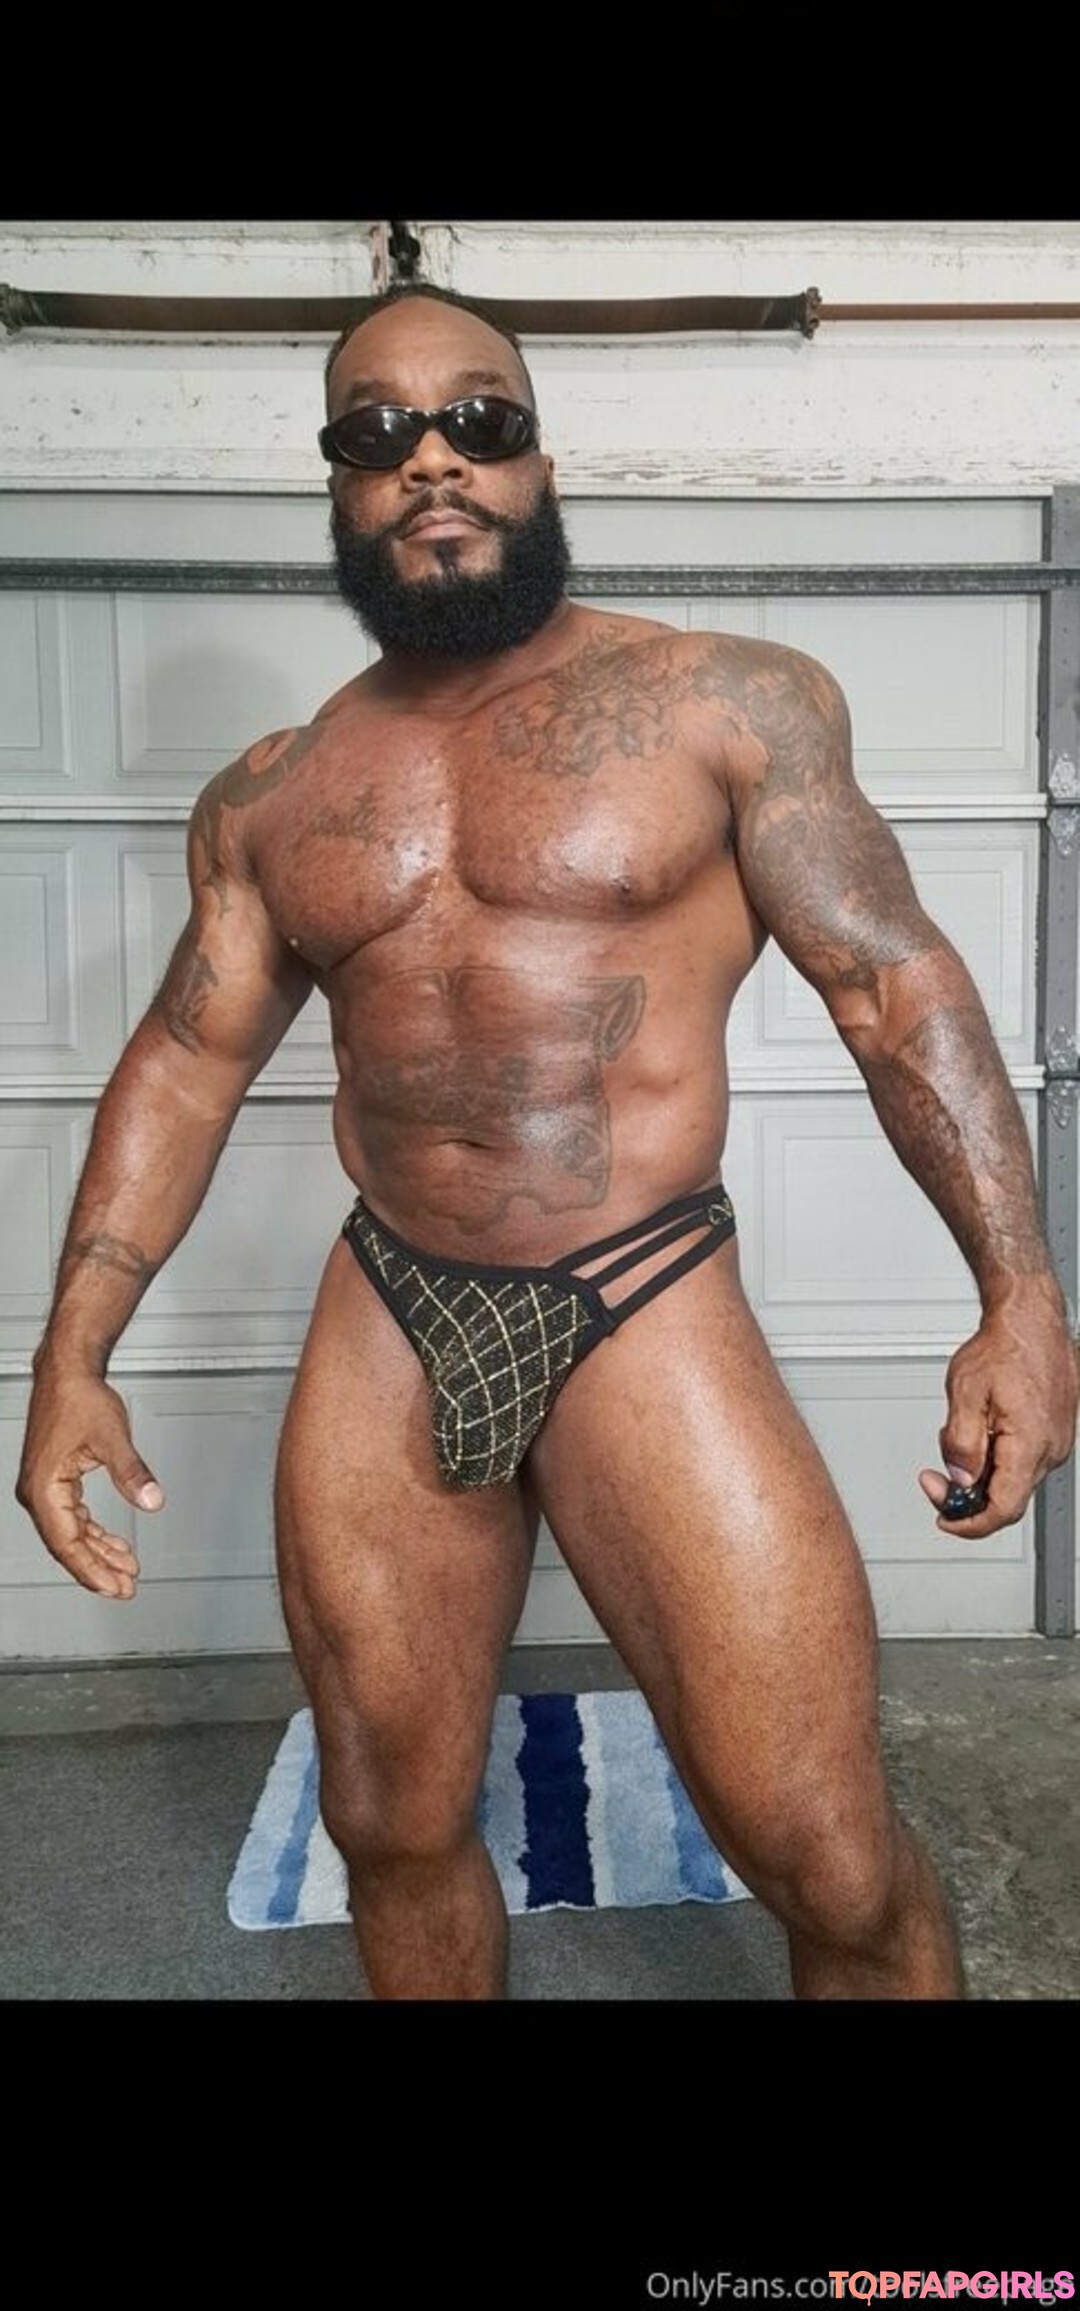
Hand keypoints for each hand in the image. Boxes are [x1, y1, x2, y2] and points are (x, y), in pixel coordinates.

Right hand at [16, 1356, 163, 1599]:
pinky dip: (94, 1533)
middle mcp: (38, 1492)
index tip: (114, 1587)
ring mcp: (44, 1488)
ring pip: (72, 1534)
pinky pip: (73, 1519)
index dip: (92, 1570)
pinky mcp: (55, 1481)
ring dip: (99, 1553)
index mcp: (44, 1488)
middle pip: (68, 1545)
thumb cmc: (79, 1398)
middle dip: (99, 1568)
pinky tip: (113, 1543)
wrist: (67, 1373)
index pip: (67, 1543)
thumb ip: (132, 1472)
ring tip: (126, 1569)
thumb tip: (151, 1500)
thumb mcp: (112, 1437)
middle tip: (126, 1587)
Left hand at [919, 1280, 1078, 1537]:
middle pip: (1006, 1498)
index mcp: (1030, 1444)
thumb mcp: (965, 1393)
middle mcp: (1051, 1449)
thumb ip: (962, 1443)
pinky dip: (995, 1455)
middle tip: (935, 1476)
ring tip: (961, 1430)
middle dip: (966, 1493)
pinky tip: (982, 1427)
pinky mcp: (1055, 1433)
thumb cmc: (1004, 1347)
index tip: (945, 1520)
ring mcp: (1057, 1442)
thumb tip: (960, 1480)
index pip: (1003, 1509)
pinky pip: (1023, 1460)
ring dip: (980, 1469)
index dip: (970, 1525)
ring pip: (1013, 1478)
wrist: (1031, 1320)